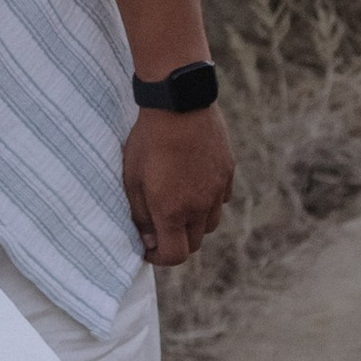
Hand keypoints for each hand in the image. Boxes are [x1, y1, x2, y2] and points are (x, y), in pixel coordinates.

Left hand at [124, 105, 235, 264]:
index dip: (158, 258)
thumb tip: (148, 241)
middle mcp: (199, 207)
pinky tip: (193, 184)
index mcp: (172, 211)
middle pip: (194, 244)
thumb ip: (141, 215)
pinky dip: (208, 202)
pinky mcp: (227, 173)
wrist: (179, 102)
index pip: (174, 256)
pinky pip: (220, 200)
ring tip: (177, 204)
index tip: (148, 248)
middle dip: (176, 242)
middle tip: (160, 226)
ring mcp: (217, 190)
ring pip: (210, 224)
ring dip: (194, 224)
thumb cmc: (148, 140)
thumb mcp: (132, 179)